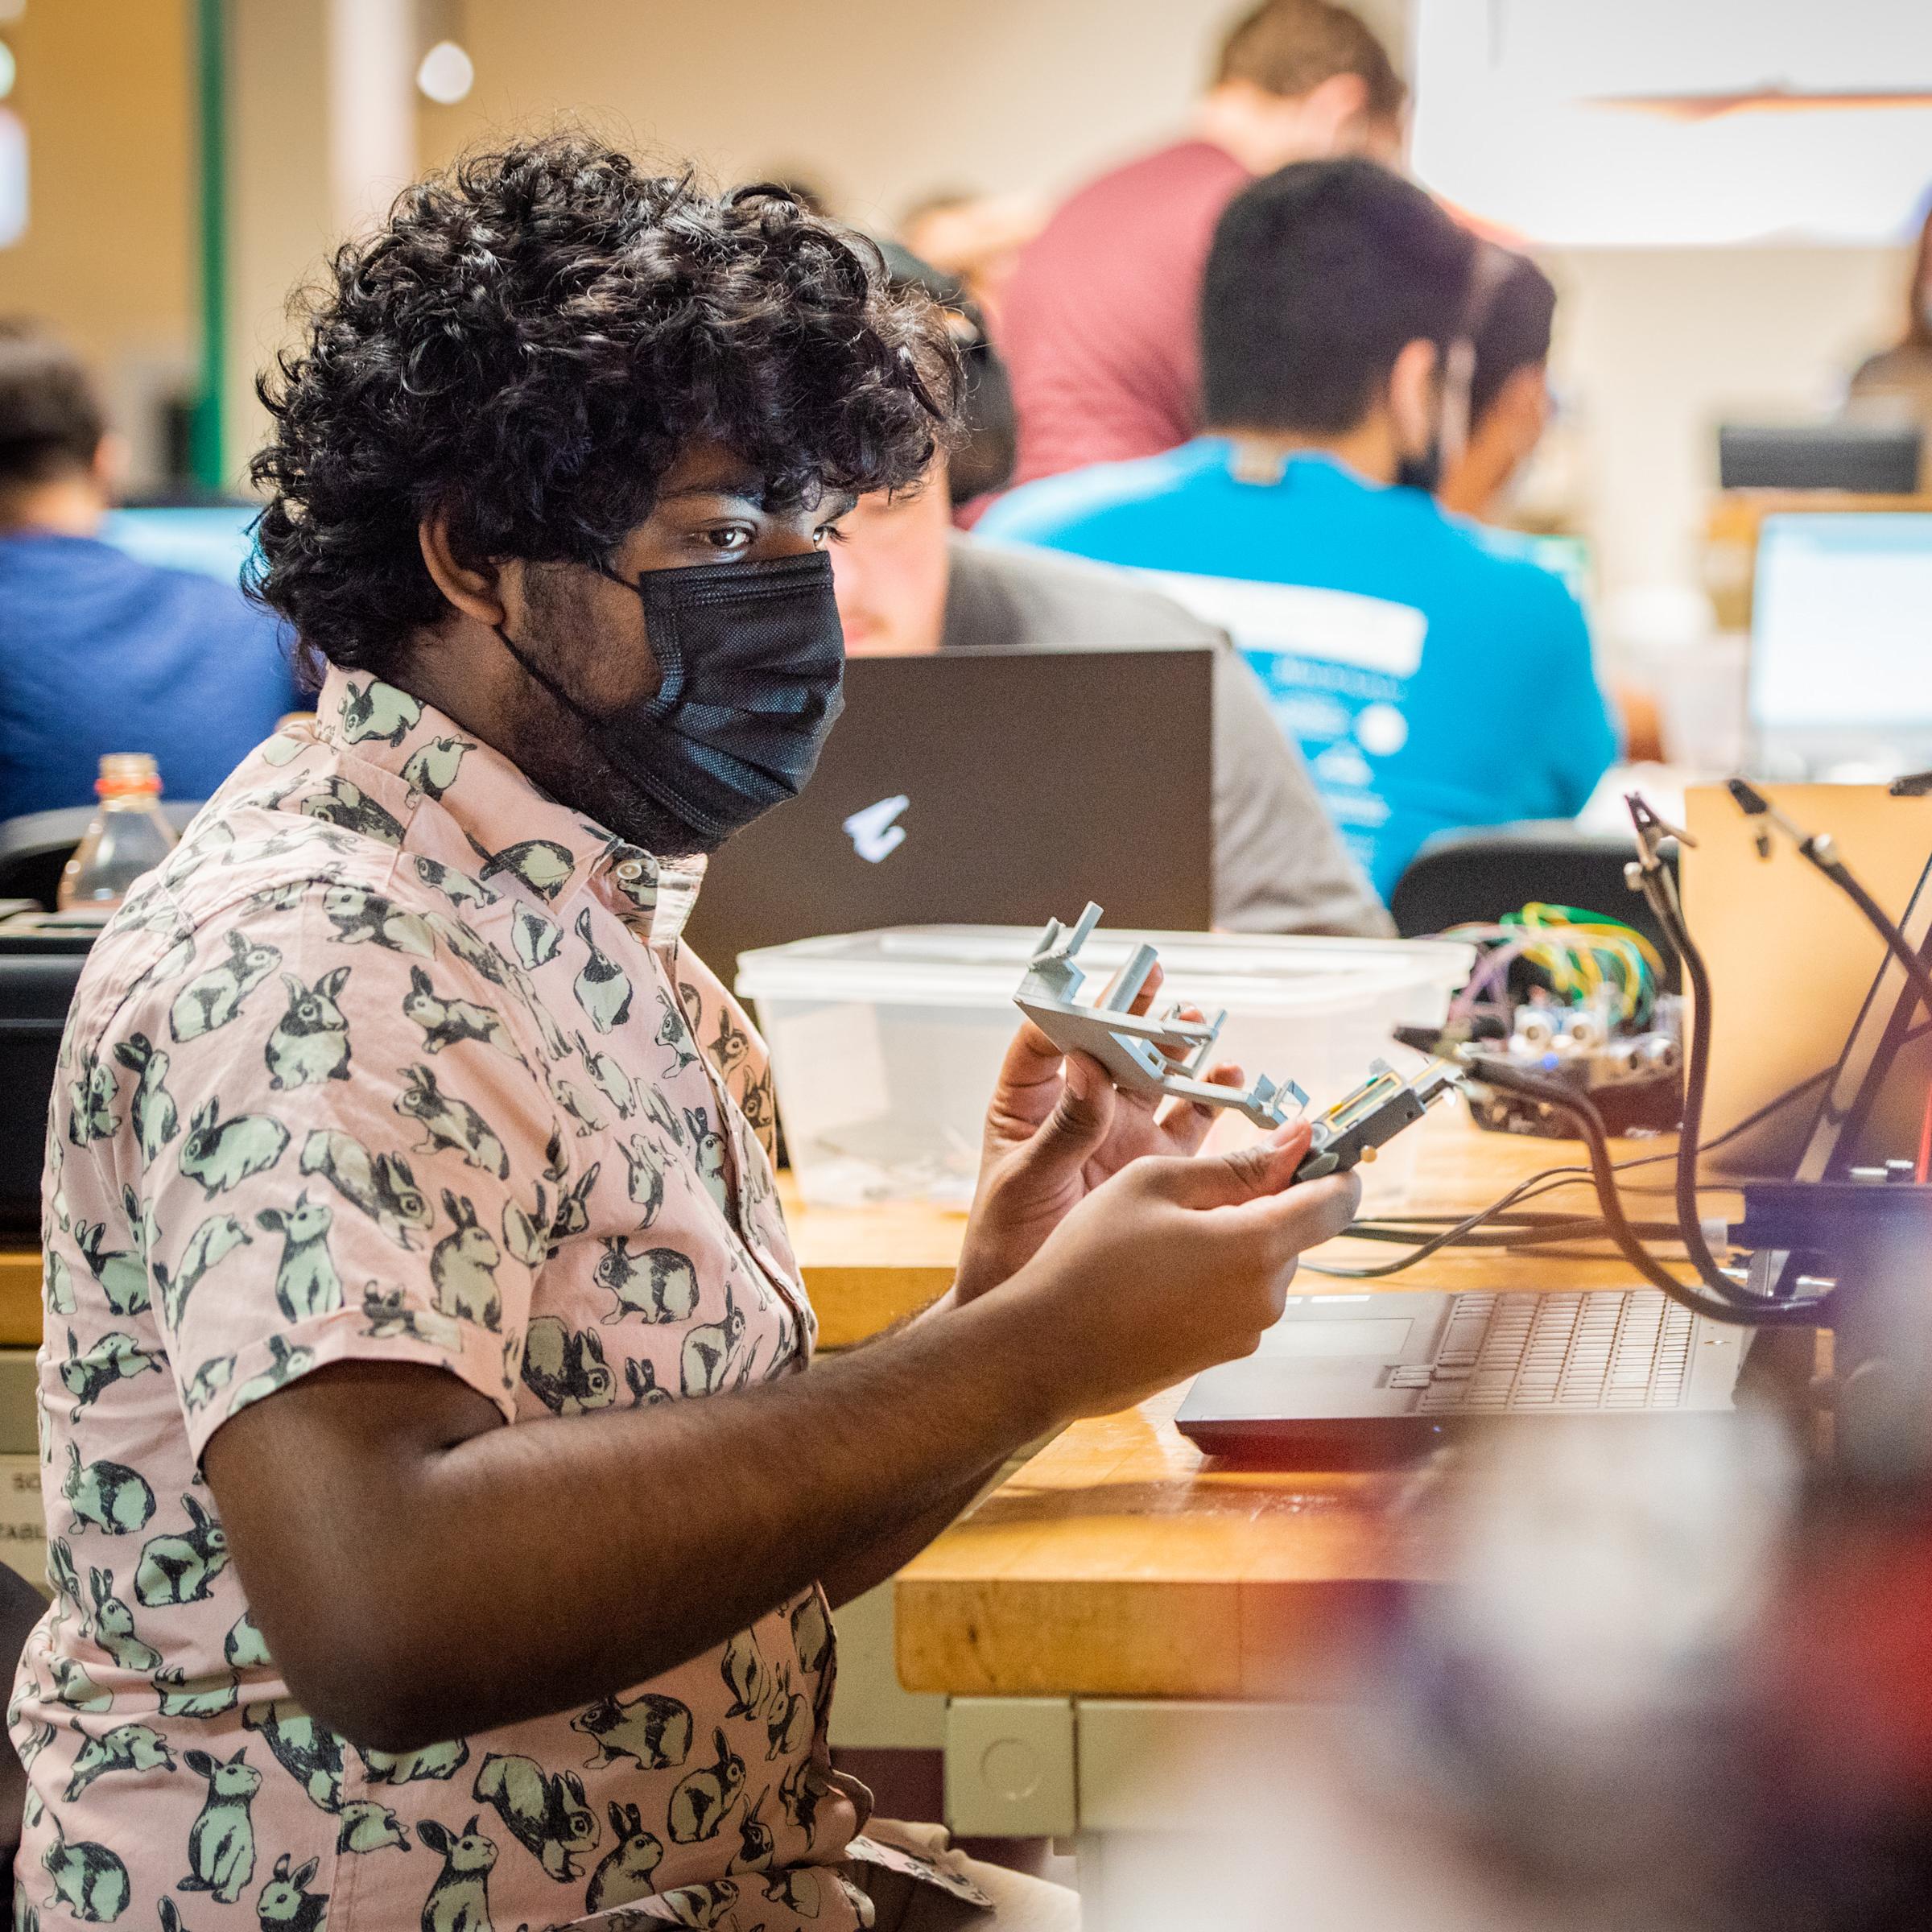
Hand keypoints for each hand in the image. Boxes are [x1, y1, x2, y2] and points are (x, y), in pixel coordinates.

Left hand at [953, 963, 1240, 1304]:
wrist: (1032, 1312)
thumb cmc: (1005, 1244)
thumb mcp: (1025, 1184)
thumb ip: (1060, 1131)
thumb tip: (1086, 1065)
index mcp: (1027, 1105)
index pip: (1045, 1041)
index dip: (1071, 1010)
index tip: (1098, 992)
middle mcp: (1076, 1110)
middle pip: (1109, 1047)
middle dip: (1134, 1014)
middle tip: (1158, 981)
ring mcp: (1118, 1135)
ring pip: (1154, 1078)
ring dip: (1177, 1049)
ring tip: (1198, 1024)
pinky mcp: (1153, 1165)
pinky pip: (1189, 1125)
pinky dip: (1212, 1101)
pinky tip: (1232, 1080)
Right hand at [999, 1125, 1362, 1422]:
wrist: (1045, 1350)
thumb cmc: (1089, 1262)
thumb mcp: (1156, 1183)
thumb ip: (1236, 1163)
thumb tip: (1295, 1142)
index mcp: (1257, 1247)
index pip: (1339, 1202)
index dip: (1333, 1167)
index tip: (1311, 1147)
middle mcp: (1265, 1298)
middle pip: (1295, 1231)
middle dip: (1261, 1202)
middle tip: (1193, 1190)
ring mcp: (1245, 1332)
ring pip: (1263, 1264)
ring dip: (1232, 1239)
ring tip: (1161, 1235)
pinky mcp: (1222, 1354)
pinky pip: (1237, 1297)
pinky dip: (1212, 1275)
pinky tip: (1156, 1272)